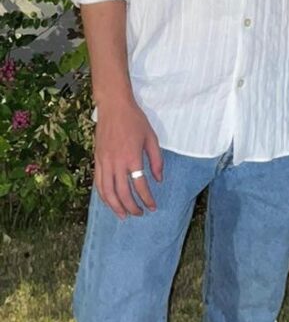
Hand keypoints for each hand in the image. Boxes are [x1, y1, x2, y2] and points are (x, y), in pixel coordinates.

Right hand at [94, 99, 162, 218]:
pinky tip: (110, 202)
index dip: (147, 199)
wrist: (113, 106)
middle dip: (132, 207)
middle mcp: (116, 163)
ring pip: (107, 192)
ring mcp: (104, 162)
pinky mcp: (97, 159)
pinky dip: (103, 196)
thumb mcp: (151, 138)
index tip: (153, 206)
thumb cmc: (135, 120)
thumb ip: (156, 160)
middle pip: (123, 193)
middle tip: (140, 213)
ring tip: (124, 215)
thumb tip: (159, 179)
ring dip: (116, 207)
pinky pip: (98, 183)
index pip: (140, 186)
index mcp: (132, 158)